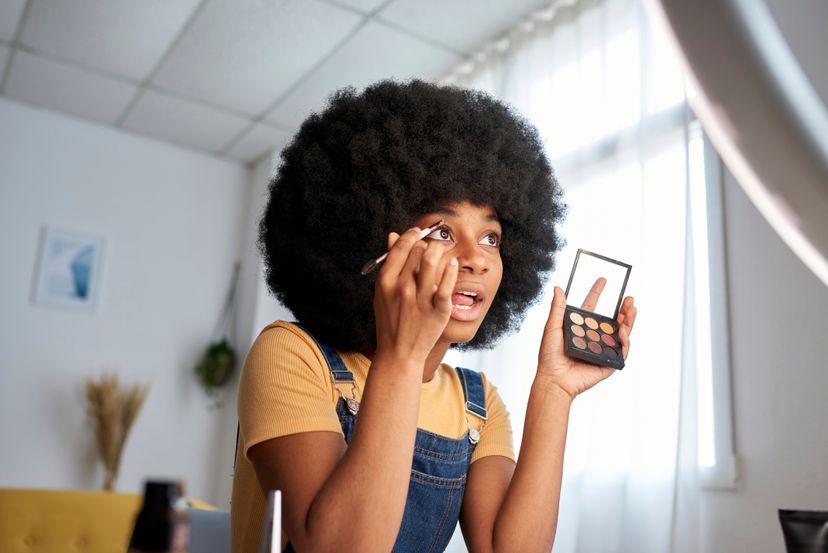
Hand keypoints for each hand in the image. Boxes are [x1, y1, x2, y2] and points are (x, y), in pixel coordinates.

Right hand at [373, 227, 458, 362]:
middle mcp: (401, 288)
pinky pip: (447, 284)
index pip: (401, 247)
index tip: (418, 232)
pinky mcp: (437, 310)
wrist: (398, 353)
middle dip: (426, 243)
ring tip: (442, 250)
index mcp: (385, 282)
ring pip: (432, 261)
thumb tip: (394, 235)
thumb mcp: (383, 292)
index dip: (412, 235)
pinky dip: (451, 269)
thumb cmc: (390, 320)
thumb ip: (390, 264)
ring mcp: (420, 299)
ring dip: (439, 250)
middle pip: (417, 251)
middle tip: (431, 245)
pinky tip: (453, 263)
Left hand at [536, 281, 636, 400]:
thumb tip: (557, 288)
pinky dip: (625, 341)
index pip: (591, 307)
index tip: (603, 279)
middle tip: (629, 298)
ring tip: (632, 309)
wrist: (553, 378)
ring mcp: (602, 350)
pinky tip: (623, 331)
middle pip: (612, 320)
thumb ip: (558, 308)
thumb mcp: (552, 327)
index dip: (597, 292)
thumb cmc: (549, 356)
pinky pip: (621, 351)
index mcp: (580, 328)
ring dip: (629, 321)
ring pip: (621, 333)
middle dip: (623, 309)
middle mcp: (593, 338)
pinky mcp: (608, 363)